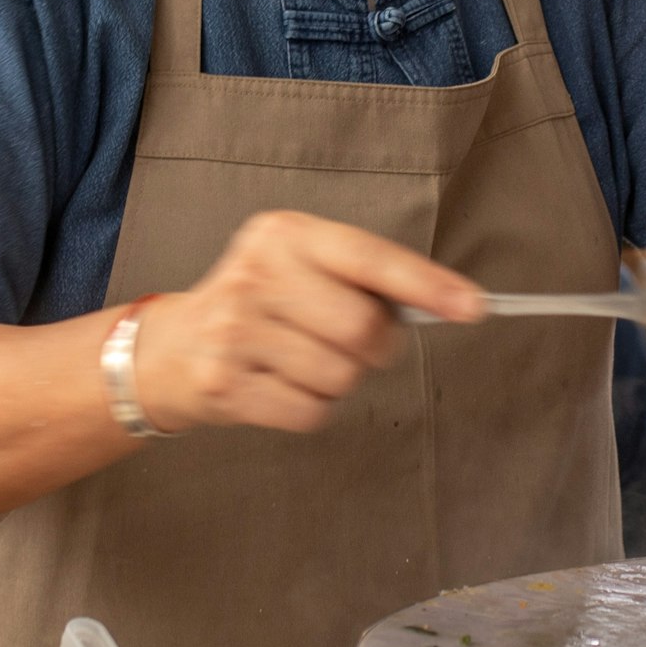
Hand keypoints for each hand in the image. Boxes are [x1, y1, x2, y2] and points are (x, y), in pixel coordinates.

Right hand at [127, 209, 483, 435]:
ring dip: (336, 380)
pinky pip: (310, 412)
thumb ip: (363, 278)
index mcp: (284, 235)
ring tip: (298, 361)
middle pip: (363, 330)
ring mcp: (234, 331)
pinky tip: (278, 385)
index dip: (427, 286)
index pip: (369, 258)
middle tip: (347, 343)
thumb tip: (450, 302)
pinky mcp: (222, 383)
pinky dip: (309, 408)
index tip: (474, 307)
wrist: (171, 349)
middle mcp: (256, 274)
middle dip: (374, 348)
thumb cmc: (260, 306)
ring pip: (340, 377)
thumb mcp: (300, 266)